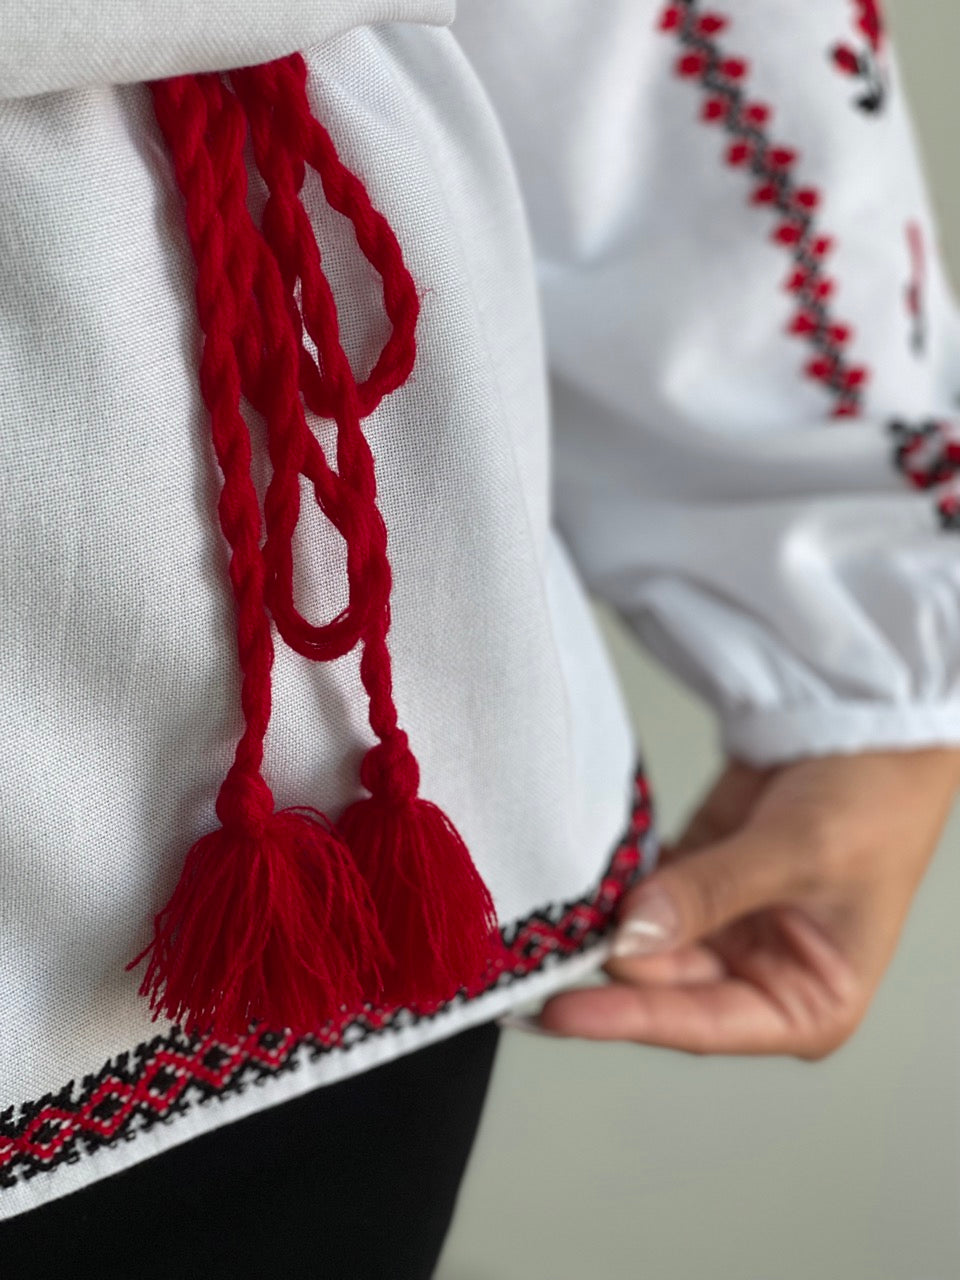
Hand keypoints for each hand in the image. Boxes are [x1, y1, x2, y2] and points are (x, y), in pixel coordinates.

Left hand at [536, 748, 959, 1057]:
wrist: (868, 726)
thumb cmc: (874, 804)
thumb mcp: (797, 852)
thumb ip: (710, 893)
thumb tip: (631, 933)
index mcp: (806, 1006)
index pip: (701, 1022)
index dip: (627, 1017)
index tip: (559, 1010)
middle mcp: (759, 977)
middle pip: (662, 984)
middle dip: (606, 965)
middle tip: (538, 947)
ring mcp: (723, 930)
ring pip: (644, 942)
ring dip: (601, 926)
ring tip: (543, 918)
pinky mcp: (696, 883)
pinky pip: (642, 896)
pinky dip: (612, 889)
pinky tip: (573, 883)